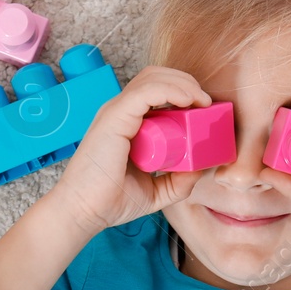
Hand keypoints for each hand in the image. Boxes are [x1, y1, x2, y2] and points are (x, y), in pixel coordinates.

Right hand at [48, 66, 210, 234]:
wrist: (84, 212)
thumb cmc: (111, 201)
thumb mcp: (156, 192)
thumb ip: (177, 182)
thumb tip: (201, 169)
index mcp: (128, 122)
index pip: (155, 89)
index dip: (182, 90)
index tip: (205, 109)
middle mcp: (120, 111)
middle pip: (156, 77)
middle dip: (185, 81)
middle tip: (206, 102)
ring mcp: (115, 112)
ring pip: (152, 78)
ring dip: (183, 83)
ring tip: (202, 101)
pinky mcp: (114, 117)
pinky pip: (145, 92)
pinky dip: (170, 90)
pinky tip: (188, 100)